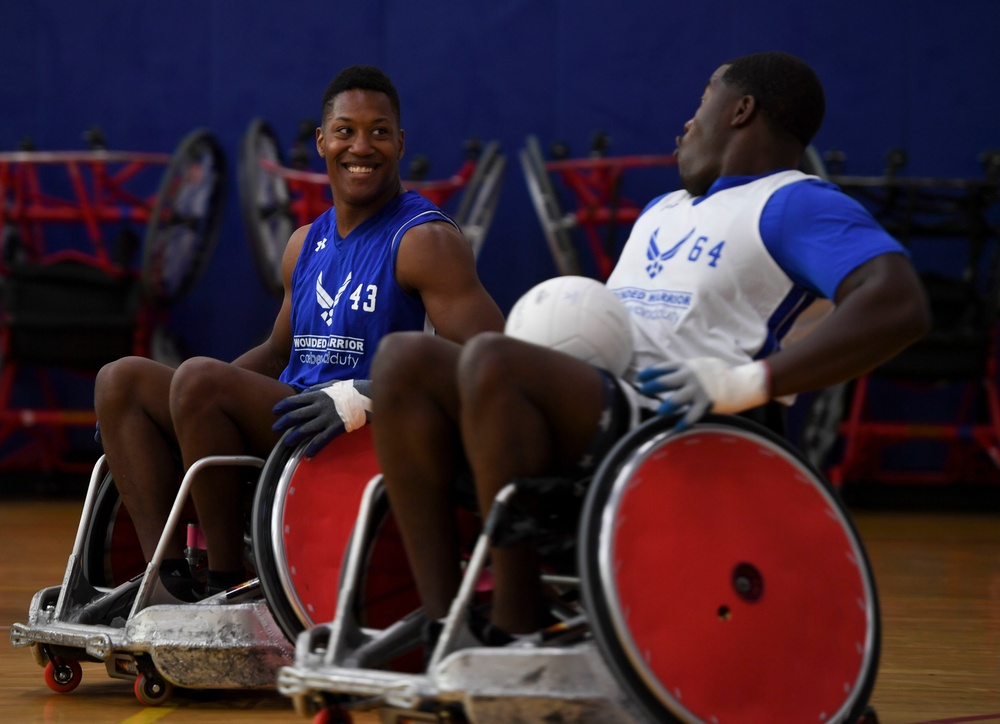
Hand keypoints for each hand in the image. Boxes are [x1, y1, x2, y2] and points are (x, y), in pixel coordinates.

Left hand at [272, 379, 372, 456]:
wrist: (368, 396)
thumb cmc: (352, 389)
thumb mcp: (332, 384)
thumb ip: (318, 388)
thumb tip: (305, 392)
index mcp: (318, 394)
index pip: (295, 400)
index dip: (283, 405)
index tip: (274, 411)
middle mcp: (320, 406)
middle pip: (297, 415)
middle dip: (284, 422)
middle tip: (274, 428)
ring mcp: (328, 418)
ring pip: (306, 429)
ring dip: (294, 436)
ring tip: (286, 442)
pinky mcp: (337, 427)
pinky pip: (323, 439)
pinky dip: (314, 447)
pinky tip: (308, 454)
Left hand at [636, 358, 769, 429]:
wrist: (742, 381)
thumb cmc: (719, 373)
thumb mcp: (700, 366)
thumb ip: (684, 370)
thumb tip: (667, 375)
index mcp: (687, 366)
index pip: (664, 367)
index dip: (651, 372)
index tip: (640, 377)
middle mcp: (691, 376)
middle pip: (666, 381)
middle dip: (653, 386)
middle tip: (643, 391)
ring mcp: (699, 389)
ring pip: (678, 398)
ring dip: (667, 405)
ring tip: (659, 412)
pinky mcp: (707, 402)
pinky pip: (692, 414)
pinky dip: (684, 422)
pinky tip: (676, 428)